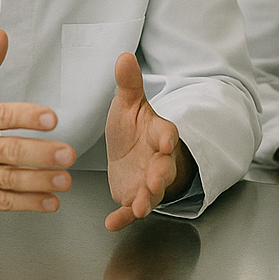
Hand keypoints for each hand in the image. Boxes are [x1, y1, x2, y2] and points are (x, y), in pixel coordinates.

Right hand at [0, 29, 76, 210]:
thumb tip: (2, 35)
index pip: (0, 116)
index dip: (26, 117)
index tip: (51, 118)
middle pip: (7, 151)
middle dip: (40, 154)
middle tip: (68, 153)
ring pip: (7, 179)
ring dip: (38, 181)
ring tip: (64, 179)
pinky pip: (1, 201)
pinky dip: (27, 204)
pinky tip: (50, 201)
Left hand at [104, 52, 195, 230]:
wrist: (130, 152)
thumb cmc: (134, 127)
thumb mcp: (129, 104)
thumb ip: (129, 84)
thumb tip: (124, 56)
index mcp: (158, 133)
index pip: (167, 133)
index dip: (166, 137)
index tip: (166, 140)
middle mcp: (158, 159)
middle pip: (163, 167)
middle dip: (160, 175)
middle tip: (155, 180)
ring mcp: (147, 181)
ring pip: (152, 192)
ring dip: (148, 199)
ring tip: (141, 207)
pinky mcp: (134, 196)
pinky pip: (130, 209)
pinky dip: (123, 217)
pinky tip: (111, 223)